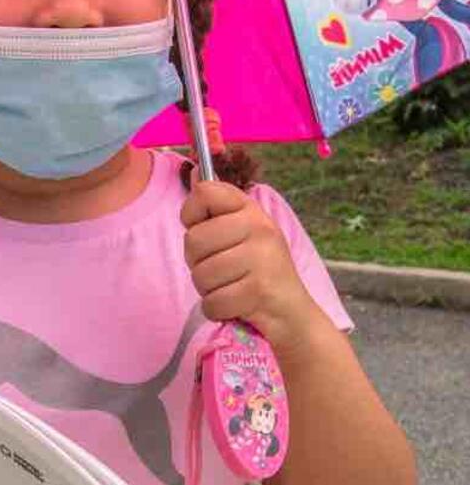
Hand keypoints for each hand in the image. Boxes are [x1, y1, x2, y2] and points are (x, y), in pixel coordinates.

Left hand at [181, 180, 315, 347]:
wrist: (292, 312)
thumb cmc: (257, 269)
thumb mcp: (242, 232)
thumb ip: (215, 209)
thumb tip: (193, 173)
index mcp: (250, 210)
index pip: (205, 192)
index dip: (192, 214)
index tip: (204, 228)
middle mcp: (258, 227)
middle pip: (192, 240)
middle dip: (197, 262)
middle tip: (220, 269)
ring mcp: (261, 258)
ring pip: (200, 275)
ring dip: (207, 289)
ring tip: (230, 286)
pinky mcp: (259, 290)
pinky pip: (212, 302)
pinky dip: (217, 309)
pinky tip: (235, 304)